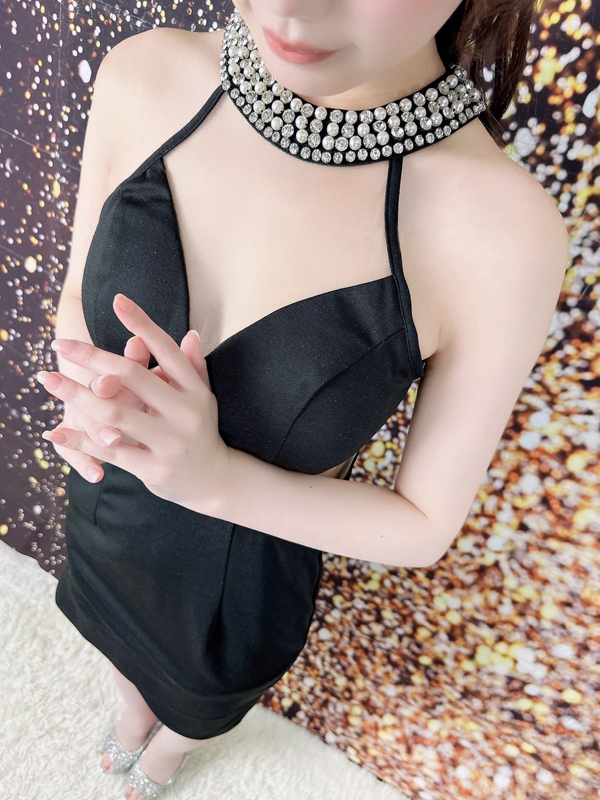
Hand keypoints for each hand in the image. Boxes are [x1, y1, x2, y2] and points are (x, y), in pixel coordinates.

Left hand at [38, 293, 230, 509]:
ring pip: (115, 413)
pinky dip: (81, 441)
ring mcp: (170, 441)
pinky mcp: (154, 468)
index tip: (116, 300)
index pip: (166, 349)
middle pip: (132, 376)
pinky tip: (55, 431)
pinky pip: (111, 451)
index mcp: (194, 389)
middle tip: (61, 344)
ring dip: (76, 395)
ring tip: (48, 380)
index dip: (141, 323)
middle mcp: (185, 412)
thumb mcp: (202, 397)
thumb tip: (188, 332)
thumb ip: (192, 366)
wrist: (215, 481)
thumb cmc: (201, 431)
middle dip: (92, 357)